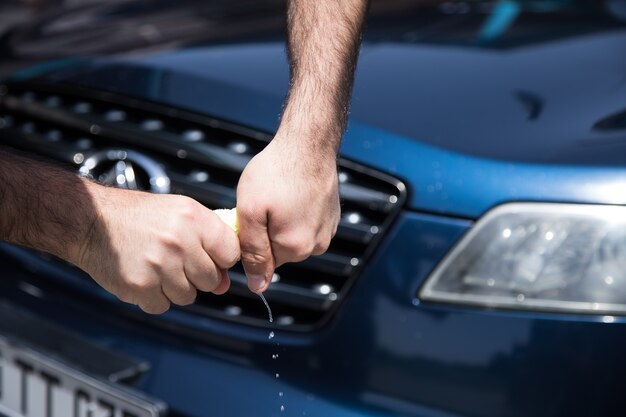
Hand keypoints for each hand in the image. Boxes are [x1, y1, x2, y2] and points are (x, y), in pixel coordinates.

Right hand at [77, 185, 239, 313]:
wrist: (93, 221)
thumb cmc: (139, 216)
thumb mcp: (180, 212)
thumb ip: (208, 243)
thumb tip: (223, 284)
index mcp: (194, 218)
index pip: (231, 253)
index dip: (221, 259)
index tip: (209, 256)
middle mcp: (179, 241)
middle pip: (211, 280)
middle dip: (197, 276)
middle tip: (176, 261)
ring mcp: (159, 265)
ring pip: (188, 296)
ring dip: (175, 288)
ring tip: (157, 266)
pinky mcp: (140, 286)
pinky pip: (162, 306)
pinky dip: (154, 297)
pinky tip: (144, 276)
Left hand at [236, 133, 340, 292]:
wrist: (309, 143)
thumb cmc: (276, 172)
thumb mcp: (250, 211)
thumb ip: (252, 252)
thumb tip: (258, 287)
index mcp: (295, 248)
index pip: (263, 264)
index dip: (251, 241)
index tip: (252, 217)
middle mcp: (316, 246)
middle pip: (279, 251)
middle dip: (267, 232)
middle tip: (263, 203)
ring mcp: (327, 231)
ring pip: (293, 238)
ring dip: (283, 222)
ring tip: (280, 195)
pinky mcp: (332, 217)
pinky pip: (307, 225)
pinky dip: (298, 213)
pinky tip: (294, 193)